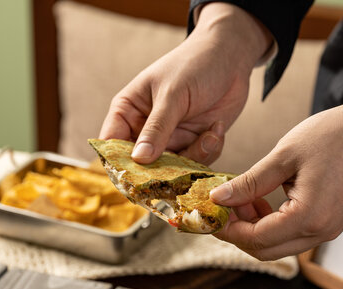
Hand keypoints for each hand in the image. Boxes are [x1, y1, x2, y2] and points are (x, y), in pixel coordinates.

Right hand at [99, 3, 271, 164]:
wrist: (231, 56)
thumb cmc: (194, 65)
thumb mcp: (173, 95)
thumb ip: (156, 128)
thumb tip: (138, 160)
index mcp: (128, 112)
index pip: (112, 145)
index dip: (118, 165)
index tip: (135, 179)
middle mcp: (145, 129)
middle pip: (142, 166)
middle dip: (164, 170)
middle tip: (181, 171)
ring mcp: (170, 138)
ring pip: (173, 169)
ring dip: (194, 157)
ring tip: (210, 134)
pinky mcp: (193, 143)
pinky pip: (196, 163)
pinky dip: (209, 151)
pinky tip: (217, 128)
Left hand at [210, 85, 342, 259]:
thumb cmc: (334, 136)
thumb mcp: (283, 157)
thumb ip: (248, 183)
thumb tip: (218, 198)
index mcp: (308, 217)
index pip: (256, 239)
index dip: (228, 229)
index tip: (211, 214)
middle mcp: (320, 231)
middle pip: (266, 250)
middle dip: (238, 233)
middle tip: (223, 208)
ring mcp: (327, 229)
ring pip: (278, 245)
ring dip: (254, 228)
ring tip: (242, 199)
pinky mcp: (330, 222)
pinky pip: (293, 234)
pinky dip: (272, 223)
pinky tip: (262, 200)